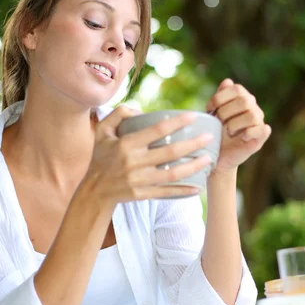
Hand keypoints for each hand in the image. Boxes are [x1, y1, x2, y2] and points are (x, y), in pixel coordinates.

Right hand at [84, 106, 213, 202]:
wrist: (94, 190)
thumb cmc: (101, 157)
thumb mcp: (103, 131)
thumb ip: (119, 113)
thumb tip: (142, 110)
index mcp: (126, 144)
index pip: (156, 130)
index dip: (176, 122)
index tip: (193, 116)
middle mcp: (134, 162)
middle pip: (169, 153)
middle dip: (192, 144)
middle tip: (210, 137)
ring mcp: (138, 180)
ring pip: (171, 174)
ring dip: (192, 167)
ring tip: (208, 160)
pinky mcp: (142, 194)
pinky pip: (166, 192)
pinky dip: (183, 191)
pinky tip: (198, 187)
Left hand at [205, 79, 270, 174]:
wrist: (218, 155)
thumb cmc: (215, 132)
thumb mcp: (213, 114)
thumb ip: (219, 98)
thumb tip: (227, 81)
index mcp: (242, 98)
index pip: (236, 88)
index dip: (220, 98)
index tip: (209, 109)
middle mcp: (253, 107)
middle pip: (245, 100)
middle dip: (226, 111)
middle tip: (218, 122)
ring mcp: (258, 122)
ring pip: (253, 115)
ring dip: (235, 123)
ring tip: (228, 131)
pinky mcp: (260, 137)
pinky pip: (262, 129)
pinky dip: (250, 132)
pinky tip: (241, 136)